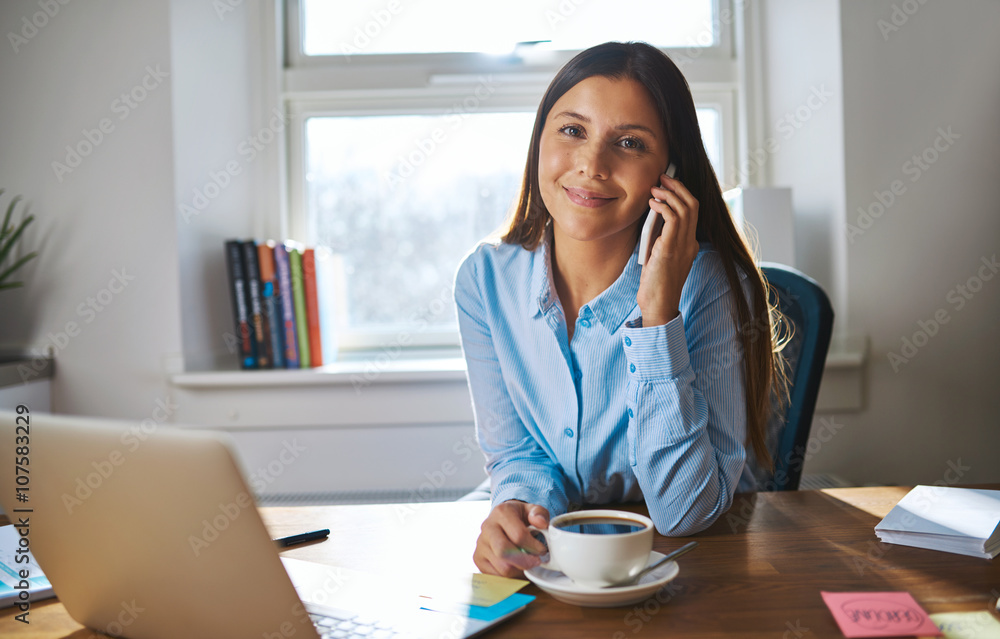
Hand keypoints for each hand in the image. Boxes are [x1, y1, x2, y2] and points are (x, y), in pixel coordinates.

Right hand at [473, 500, 549, 577]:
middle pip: (504, 552)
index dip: (533, 546)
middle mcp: (487, 527)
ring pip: (501, 567)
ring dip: (519, 569)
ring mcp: (481, 544)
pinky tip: (517, 567)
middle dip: (525, 561)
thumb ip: (540, 513)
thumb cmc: (518, 517)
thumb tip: (542, 523)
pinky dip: (510, 575)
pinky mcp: (478, 558)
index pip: (518, 535)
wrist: (501, 520)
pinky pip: (496, 575)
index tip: (542, 550)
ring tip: (527, 563)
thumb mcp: (531, 510)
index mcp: (501, 513)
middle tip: (536, 562)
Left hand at [636, 172, 699, 325]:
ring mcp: (683, 246)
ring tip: (655, 188)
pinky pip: (674, 219)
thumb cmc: (655, 284)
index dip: (681, 194)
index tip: (666, 184)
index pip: (692, 211)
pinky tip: (652, 204)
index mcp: (689, 244)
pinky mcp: (671, 250)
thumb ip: (660, 238)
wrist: (658, 306)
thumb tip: (652, 218)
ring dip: (670, 194)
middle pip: (693, 204)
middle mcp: (690, 243)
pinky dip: (663, 206)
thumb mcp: (659, 256)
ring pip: (686, 208)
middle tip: (663, 177)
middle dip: (678, 187)